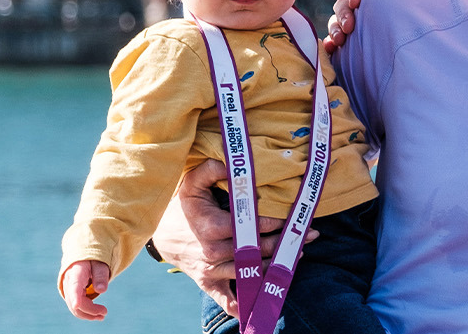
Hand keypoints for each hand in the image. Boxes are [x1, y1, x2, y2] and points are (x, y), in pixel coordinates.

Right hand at [60, 260, 110, 320]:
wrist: (81, 259)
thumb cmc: (92, 260)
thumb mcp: (100, 263)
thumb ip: (101, 275)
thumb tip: (101, 290)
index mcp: (76, 272)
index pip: (75, 285)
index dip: (75, 296)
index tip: (76, 305)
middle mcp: (68, 283)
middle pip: (76, 301)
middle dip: (90, 310)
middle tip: (105, 312)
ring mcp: (68, 290)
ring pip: (74, 307)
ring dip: (88, 314)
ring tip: (102, 316)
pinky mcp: (70, 295)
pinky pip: (76, 307)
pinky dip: (85, 312)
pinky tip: (96, 314)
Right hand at [151, 159, 308, 316]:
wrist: (158, 231)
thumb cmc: (181, 204)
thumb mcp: (192, 181)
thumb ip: (212, 169)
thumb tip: (232, 162)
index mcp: (210, 227)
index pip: (250, 227)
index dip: (274, 222)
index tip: (292, 217)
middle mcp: (211, 251)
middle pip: (255, 250)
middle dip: (284, 243)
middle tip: (309, 235)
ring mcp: (210, 269)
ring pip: (249, 270)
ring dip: (276, 264)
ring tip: (299, 255)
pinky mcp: (207, 282)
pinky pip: (225, 298)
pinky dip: (241, 305)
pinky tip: (261, 304)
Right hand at [322, 0, 441, 51]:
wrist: (434, 47)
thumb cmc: (434, 15)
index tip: (357, 2)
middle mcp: (367, 9)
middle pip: (344, 4)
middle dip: (342, 13)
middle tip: (349, 28)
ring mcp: (360, 27)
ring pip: (337, 22)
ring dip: (334, 28)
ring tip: (340, 41)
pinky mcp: (355, 47)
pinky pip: (336, 44)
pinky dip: (329, 45)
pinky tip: (331, 50)